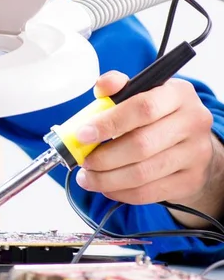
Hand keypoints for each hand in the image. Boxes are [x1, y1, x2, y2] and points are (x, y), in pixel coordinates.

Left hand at [74, 71, 223, 224]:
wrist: (190, 143)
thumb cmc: (155, 116)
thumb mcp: (139, 93)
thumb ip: (117, 88)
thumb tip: (101, 87)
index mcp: (177, 93)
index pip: (142, 108)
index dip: (108, 123)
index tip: (82, 135)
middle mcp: (193, 122)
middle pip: (141, 145)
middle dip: (104, 157)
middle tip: (83, 160)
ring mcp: (196, 154)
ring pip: (142, 173)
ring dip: (107, 178)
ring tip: (87, 177)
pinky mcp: (191, 180)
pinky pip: (148, 192)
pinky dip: (120, 192)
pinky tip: (105, 186)